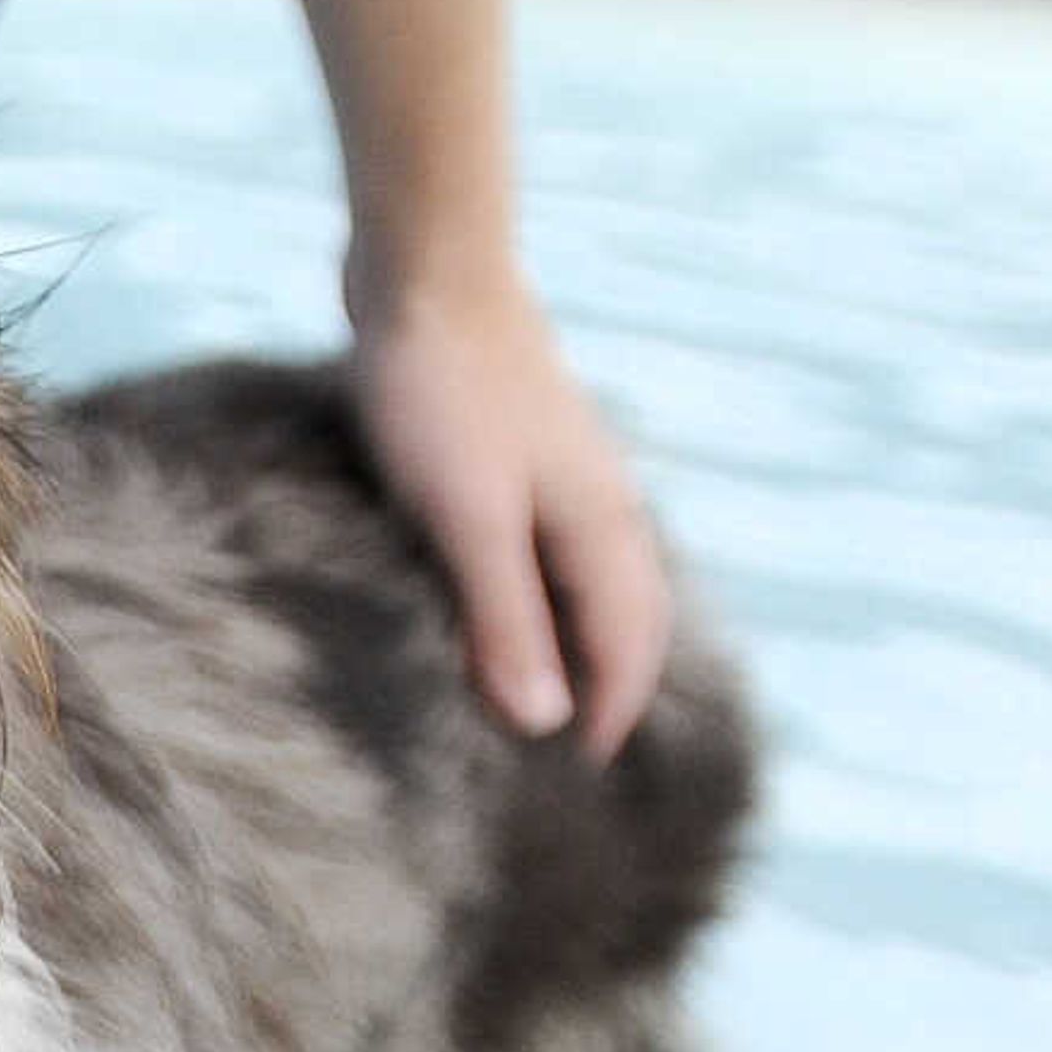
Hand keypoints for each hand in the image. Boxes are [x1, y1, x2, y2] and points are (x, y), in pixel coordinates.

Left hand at [350, 268, 669, 761]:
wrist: (424, 273)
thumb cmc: (440, 395)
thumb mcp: (467, 522)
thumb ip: (505, 620)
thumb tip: (545, 722)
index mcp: (602, 526)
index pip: (627, 648)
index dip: (606, 716)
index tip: (576, 779)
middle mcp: (601, 502)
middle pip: (627, 614)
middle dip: (611, 683)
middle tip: (572, 747)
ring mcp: (566, 471)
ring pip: (593, 576)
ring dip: (580, 635)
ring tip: (545, 687)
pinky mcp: (520, 449)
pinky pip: (552, 542)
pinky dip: (545, 589)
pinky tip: (503, 596)